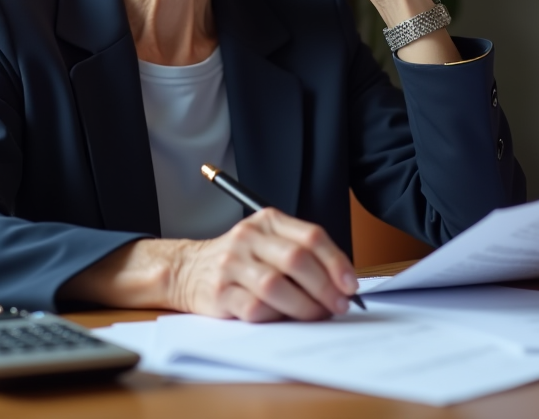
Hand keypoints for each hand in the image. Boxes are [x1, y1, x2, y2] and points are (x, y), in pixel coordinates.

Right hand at [170, 208, 358, 321]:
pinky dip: (276, 316)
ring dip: (304, 306)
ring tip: (316, 315)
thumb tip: (341, 284)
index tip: (350, 285)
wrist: (188, 270)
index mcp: (267, 221)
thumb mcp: (268, 242)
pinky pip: (255, 308)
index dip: (336, 262)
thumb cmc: (240, 260)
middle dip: (325, 287)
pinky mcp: (220, 292)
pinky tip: (283, 318)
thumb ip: (302, 254)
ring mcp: (232, 264)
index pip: (311, 236)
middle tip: (338, 305)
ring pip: (277, 285)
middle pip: (297, 260)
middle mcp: (249, 237)